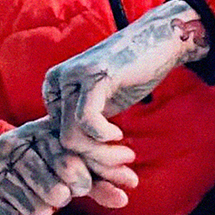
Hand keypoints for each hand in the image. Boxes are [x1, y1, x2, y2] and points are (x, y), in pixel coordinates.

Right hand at [0, 116, 136, 214]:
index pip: (68, 160)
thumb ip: (99, 176)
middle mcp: (12, 145)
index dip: (81, 179)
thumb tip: (129, 188)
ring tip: (39, 203)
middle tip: (60, 197)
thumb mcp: (67, 163)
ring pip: (36, 209)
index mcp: (37, 131)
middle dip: (62, 198)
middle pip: (53, 189)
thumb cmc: (40, 166)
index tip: (81, 187)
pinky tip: (20, 212)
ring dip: (42, 212)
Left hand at [43, 0, 208, 153]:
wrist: (160, 41)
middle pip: (62, 143)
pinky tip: (118, 135)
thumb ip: (85, 131)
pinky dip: (102, 137)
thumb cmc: (132, 76)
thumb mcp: (102, 106)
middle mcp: (56, 82)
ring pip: (71, 138)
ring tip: (126, 156)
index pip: (56, 140)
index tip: (110, 169)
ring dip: (101, 156)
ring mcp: (72, 77)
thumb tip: (77, 174)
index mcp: (54, 90)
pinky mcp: (93, 76)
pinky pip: (85, 121)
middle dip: (93, 164)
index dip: (83, 162)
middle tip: (122, 169)